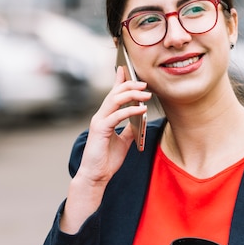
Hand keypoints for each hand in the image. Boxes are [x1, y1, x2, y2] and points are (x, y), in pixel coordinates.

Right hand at [60, 67, 150, 233]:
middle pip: (114, 93)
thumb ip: (129, 129)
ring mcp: (99, 122)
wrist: (96, 176)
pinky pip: (116, 115)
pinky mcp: (100, 130)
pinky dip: (130, 110)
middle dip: (129, 85)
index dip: (118, 80)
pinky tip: (141, 109)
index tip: (125, 69)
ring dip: (132, 95)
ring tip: (146, 94)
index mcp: (105, 117)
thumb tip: (140, 119)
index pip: (112, 94)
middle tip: (144, 84)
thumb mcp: (123, 141)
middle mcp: (100, 116)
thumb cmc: (107, 159)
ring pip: (114, 100)